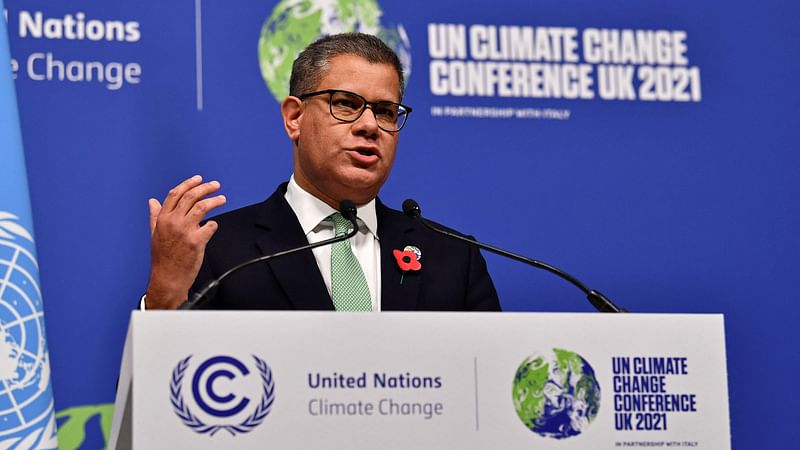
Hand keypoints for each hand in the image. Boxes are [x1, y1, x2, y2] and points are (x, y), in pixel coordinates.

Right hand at [145, 175, 226, 308]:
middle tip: (216, 185)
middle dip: (205, 188)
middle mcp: (173, 222)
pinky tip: (214, 225)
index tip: (199, 179)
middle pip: (191, 197)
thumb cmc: (163, 257)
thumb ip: (155, 216)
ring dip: (215, 200)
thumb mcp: (154, 234)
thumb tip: (152, 201)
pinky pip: (211, 226)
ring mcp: (185, 231)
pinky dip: (214, 224)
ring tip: (222, 199)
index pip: (175, 194)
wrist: (168, 278)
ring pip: (203, 207)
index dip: (188, 184)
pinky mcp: (197, 241)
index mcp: (162, 219)